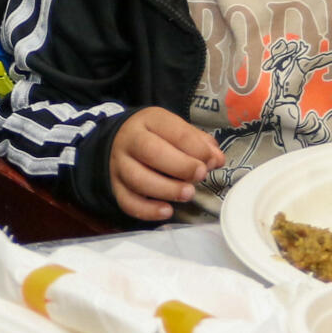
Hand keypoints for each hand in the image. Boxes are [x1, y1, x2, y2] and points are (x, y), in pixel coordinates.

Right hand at [110, 107, 225, 220]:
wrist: (118, 142)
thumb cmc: (156, 136)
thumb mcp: (176, 129)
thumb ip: (199, 142)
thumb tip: (216, 159)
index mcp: (149, 121)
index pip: (174, 131)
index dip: (196, 148)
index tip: (211, 161)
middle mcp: (130, 141)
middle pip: (151, 152)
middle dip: (181, 166)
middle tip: (200, 175)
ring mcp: (119, 165)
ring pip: (138, 179)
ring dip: (167, 189)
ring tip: (188, 194)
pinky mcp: (115, 187)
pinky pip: (128, 202)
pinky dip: (148, 210)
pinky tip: (167, 211)